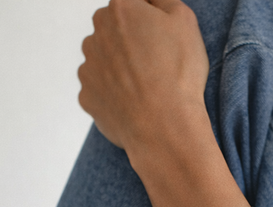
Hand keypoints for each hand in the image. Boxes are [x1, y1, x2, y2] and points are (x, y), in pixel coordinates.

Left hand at [78, 0, 209, 152]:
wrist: (164, 127)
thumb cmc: (178, 75)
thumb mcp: (185, 21)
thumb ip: (162, 0)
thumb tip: (149, 1)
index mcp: (120, 8)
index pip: (134, 4)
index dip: (152, 21)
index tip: (163, 40)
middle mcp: (95, 34)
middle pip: (114, 33)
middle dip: (131, 44)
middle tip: (157, 67)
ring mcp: (88, 68)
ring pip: (105, 62)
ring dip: (121, 70)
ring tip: (146, 89)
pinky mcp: (87, 98)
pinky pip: (101, 92)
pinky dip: (115, 96)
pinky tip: (134, 105)